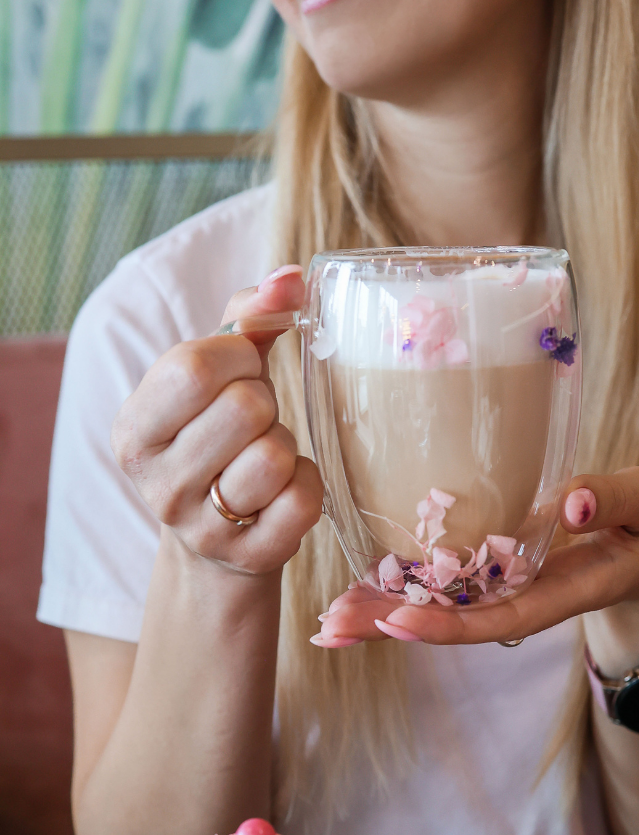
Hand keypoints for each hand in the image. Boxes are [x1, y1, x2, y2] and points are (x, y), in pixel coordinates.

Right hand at [112, 266, 322, 575]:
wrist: (219, 535)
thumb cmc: (220, 434)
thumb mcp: (217, 374)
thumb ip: (248, 316)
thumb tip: (293, 277)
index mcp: (135, 428)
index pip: (192, 368)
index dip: (238, 356)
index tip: (243, 368)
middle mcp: (157, 484)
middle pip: (244, 409)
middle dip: (265, 403)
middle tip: (255, 421)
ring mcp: (201, 528)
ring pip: (274, 457)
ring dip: (285, 445)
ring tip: (264, 456)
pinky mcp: (249, 557)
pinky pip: (304, 500)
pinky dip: (307, 485)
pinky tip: (283, 490)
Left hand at [317, 467, 638, 662]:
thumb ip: (616, 500)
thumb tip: (570, 505)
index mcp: (564, 591)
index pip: (501, 617)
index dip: (450, 625)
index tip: (398, 622)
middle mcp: (526, 596)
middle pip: (454, 621)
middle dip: (392, 626)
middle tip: (330, 628)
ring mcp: (507, 586)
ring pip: (441, 606)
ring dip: (384, 612)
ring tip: (327, 621)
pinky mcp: (496, 569)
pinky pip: (446, 583)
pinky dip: (401, 586)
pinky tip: (358, 589)